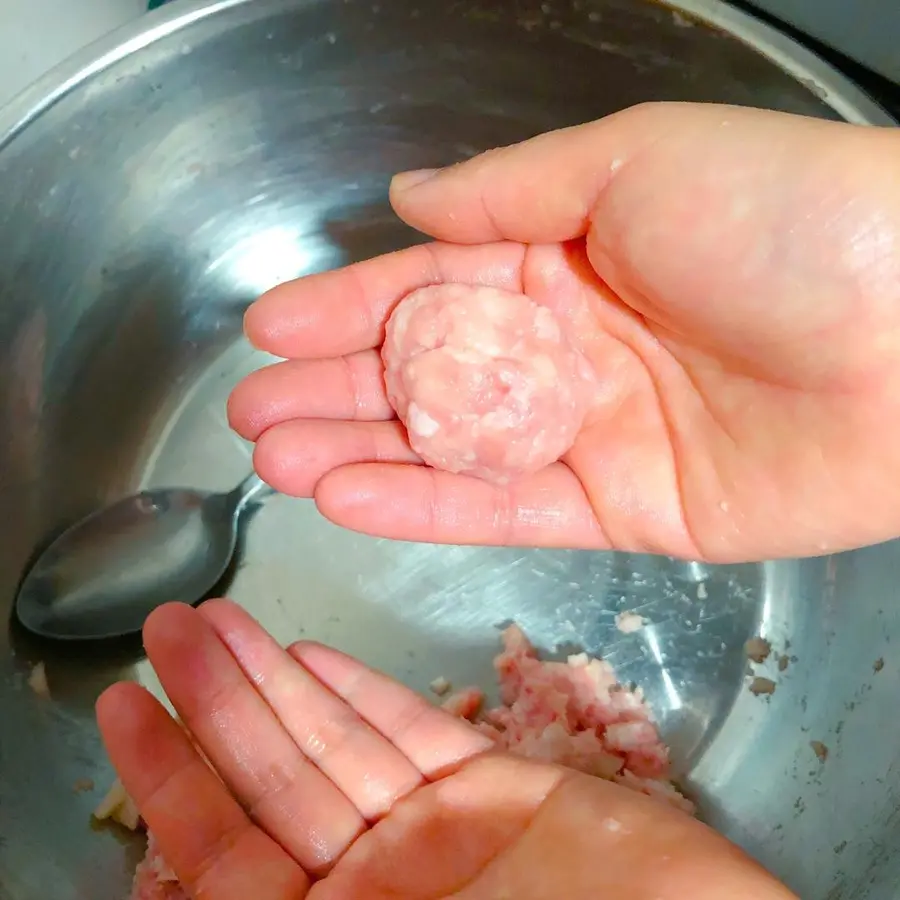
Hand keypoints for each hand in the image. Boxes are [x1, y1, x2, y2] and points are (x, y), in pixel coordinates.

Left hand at [97, 600, 794, 899]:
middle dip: (214, 701)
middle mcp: (377, 883)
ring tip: (220, 623)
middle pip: (275, 779)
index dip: (170, 775)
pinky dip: (367, 695)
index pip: (224, 852)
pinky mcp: (503, 794)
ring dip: (278, 680)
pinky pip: (418, 736)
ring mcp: (439, 834)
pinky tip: (318, 655)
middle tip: (165, 628)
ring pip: (338, 742)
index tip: (125, 705)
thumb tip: (183, 898)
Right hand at [228, 101, 899, 561]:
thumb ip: (511, 190)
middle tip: (251, 411)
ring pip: (451, 450)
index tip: (267, 326)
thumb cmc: (786, 219)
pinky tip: (351, 498)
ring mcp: (592, 431)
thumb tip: (410, 193)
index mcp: (567, 253)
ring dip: (359, 454)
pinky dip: (426, 509)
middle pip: (426, 375)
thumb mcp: (634, 162)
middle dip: (333, 390)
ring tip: (277, 460)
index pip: (429, 282)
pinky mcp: (624, 507)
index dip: (344, 306)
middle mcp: (570, 345)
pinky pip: (506, 511)